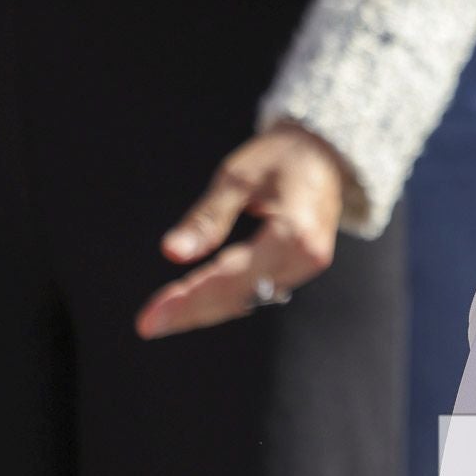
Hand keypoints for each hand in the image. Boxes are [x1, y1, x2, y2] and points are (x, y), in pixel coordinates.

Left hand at [135, 122, 349, 338]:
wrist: (325, 152)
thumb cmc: (281, 157)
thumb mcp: (238, 178)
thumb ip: (207, 218)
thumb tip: (173, 253)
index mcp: (294, 233)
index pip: (232, 277)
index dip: (191, 299)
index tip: (152, 318)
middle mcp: (306, 257)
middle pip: (240, 296)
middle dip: (193, 311)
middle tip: (150, 324)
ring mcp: (308, 264)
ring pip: (249, 298)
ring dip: (207, 307)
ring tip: (164, 315)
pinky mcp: (302, 265)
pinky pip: (260, 289)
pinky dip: (227, 295)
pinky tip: (196, 299)